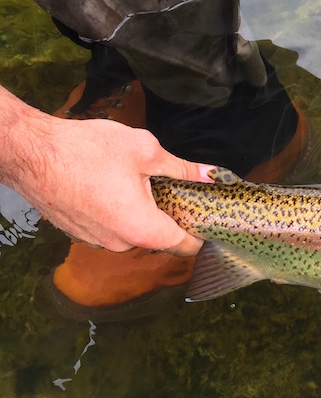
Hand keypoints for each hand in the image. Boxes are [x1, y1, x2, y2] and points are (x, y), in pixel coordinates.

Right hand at [0, 87, 209, 254]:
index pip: (184, 247)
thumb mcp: (146, 152)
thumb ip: (182, 169)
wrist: (32, 153)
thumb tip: (211, 175)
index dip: (201, 232)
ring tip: (145, 180)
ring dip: (145, 212)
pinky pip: (112, 226)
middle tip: (179, 187)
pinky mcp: (80, 231)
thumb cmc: (88, 150)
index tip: (209, 216)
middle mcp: (119, 242)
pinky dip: (121, 210)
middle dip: (172, 215)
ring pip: (134, 231)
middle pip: (160, 238)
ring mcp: (96, 240)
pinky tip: (118, 184)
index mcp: (141, 228)